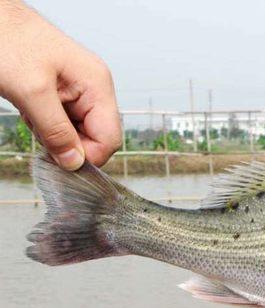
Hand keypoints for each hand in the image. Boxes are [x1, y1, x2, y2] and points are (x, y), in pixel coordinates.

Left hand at [0, 0, 120, 168]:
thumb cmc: (10, 41)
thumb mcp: (32, 92)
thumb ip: (56, 131)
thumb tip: (74, 162)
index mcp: (97, 86)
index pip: (109, 139)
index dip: (86, 155)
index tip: (59, 157)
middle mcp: (95, 89)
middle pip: (95, 138)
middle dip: (66, 142)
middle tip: (39, 127)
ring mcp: (81, 92)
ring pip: (77, 133)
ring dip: (52, 133)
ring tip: (31, 111)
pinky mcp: (66, 94)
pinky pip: (64, 123)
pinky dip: (45, 124)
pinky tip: (31, 109)